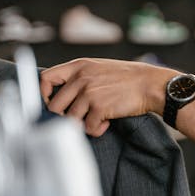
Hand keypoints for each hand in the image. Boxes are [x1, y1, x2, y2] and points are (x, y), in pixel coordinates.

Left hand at [39, 58, 175, 135]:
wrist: (150, 84)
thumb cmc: (127, 78)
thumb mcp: (99, 68)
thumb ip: (79, 77)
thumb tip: (62, 95)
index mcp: (78, 66)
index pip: (46, 78)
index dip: (44, 95)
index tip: (53, 104)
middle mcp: (81, 78)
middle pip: (55, 105)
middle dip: (63, 117)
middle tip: (77, 119)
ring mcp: (89, 93)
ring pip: (70, 120)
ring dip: (82, 124)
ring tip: (96, 120)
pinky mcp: (100, 108)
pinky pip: (88, 128)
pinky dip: (97, 130)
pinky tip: (106, 123)